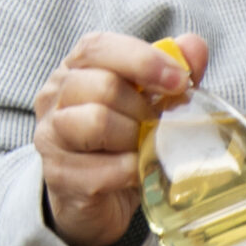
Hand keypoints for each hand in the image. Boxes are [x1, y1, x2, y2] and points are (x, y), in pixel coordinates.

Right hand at [33, 32, 208, 245]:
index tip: (180, 80)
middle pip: (102, 86)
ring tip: (146, 148)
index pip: (97, 47)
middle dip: (144, 108)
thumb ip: (170, 74)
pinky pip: (107, 168)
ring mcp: (52, 137)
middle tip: (159, 126)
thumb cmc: (121, 143)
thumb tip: (193, 46)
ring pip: (97, 122)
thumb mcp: (148, 104)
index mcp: (74, 71)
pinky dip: (134, 170)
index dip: (143, 59)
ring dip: (136, 137)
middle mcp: (54, 98)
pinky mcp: (61, 176)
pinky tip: (140, 172)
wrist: (95, 199)